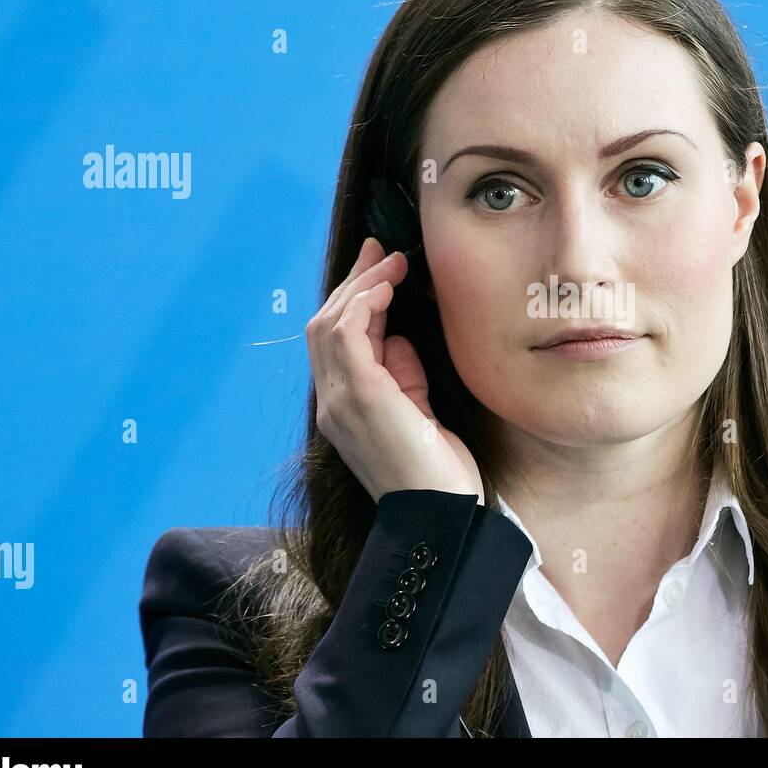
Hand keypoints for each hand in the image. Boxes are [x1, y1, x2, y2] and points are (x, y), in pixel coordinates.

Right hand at [305, 237, 484, 505]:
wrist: (443, 517)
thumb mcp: (420, 412)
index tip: (379, 268)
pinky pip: (347, 334)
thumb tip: (396, 336)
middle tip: (381, 250)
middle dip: (353, 282)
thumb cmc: (439, 473)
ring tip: (392, 264)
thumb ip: (403, 375)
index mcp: (343, 410)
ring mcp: (339, 402)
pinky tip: (387, 287)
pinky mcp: (358, 397)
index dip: (353, 300)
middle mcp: (332, 405)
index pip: (334, 343)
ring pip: (330, 324)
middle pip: (324, 326)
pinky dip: (363, 304)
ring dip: (362, 286)